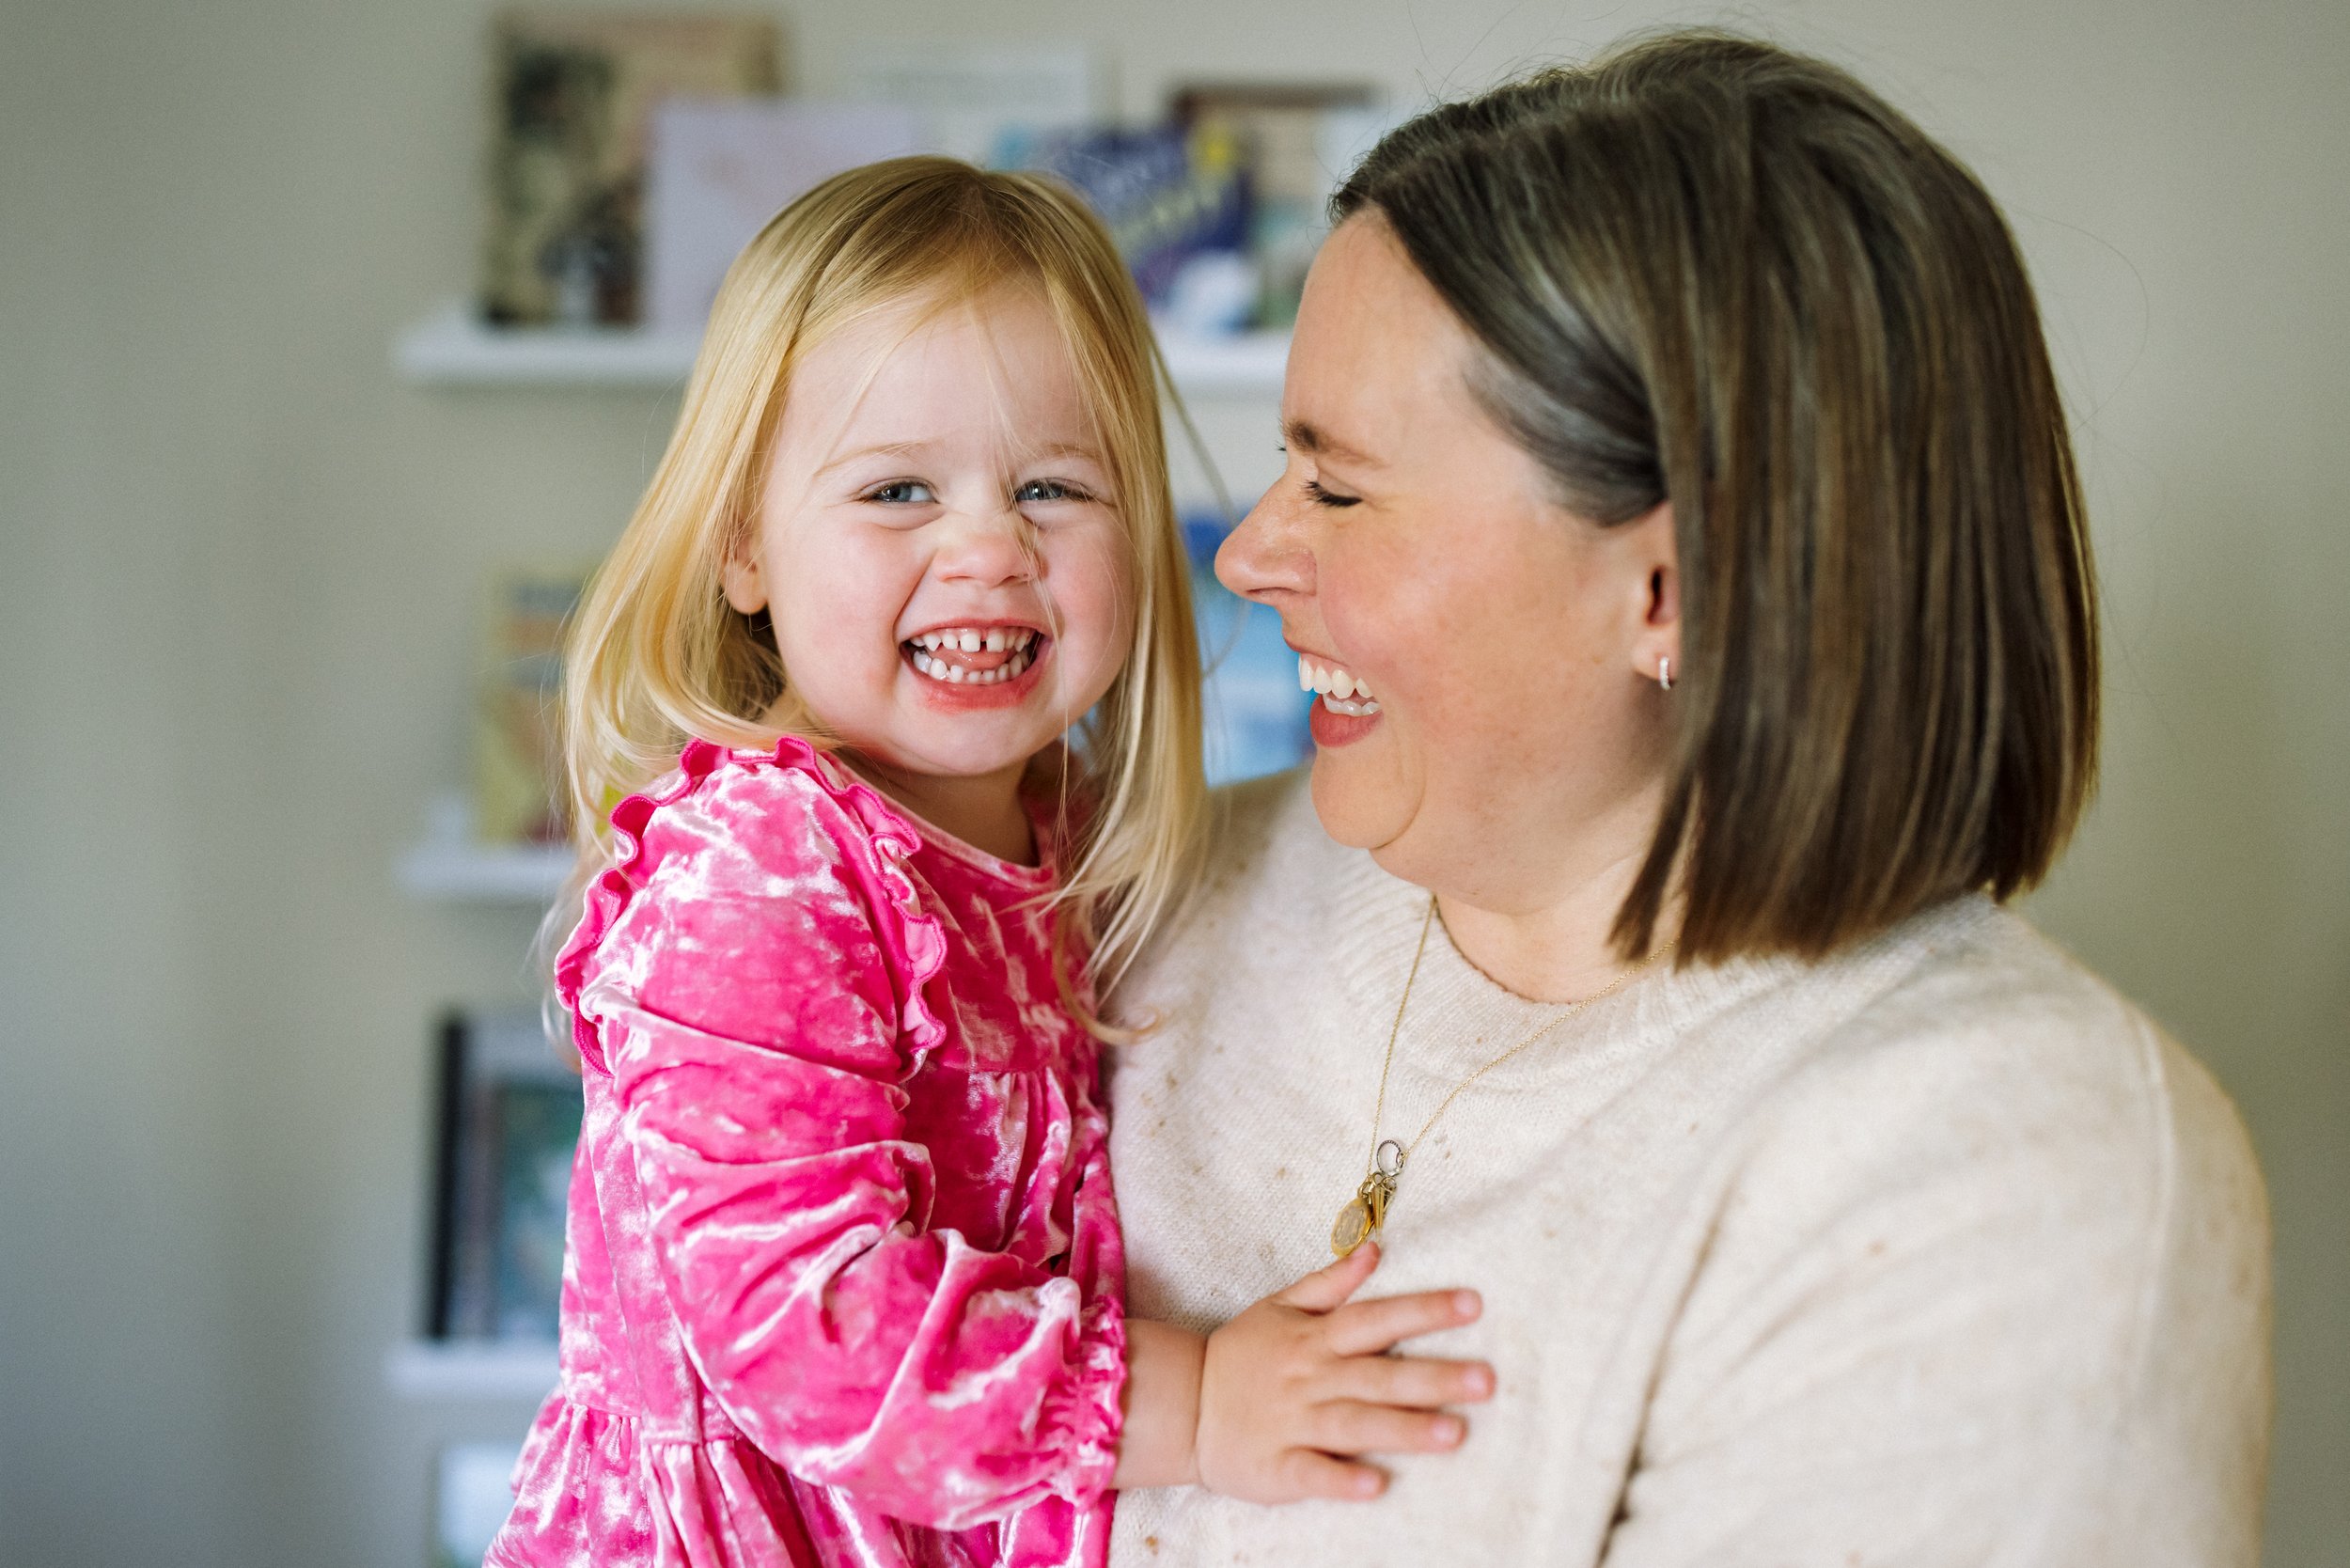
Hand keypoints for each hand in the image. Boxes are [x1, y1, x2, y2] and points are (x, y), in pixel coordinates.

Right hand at [1194, 1243, 1492, 1503]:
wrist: (1183, 1404)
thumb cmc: (1241, 1354)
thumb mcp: (1281, 1306)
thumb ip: (1332, 1282)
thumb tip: (1375, 1250)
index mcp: (1316, 1338)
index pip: (1378, 1319)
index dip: (1424, 1310)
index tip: (1473, 1304)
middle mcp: (1311, 1378)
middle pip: (1379, 1375)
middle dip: (1433, 1377)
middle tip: (1486, 1381)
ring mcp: (1295, 1423)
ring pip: (1356, 1424)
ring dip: (1403, 1429)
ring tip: (1454, 1434)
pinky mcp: (1278, 1467)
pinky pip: (1313, 1473)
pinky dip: (1342, 1479)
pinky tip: (1376, 1485)